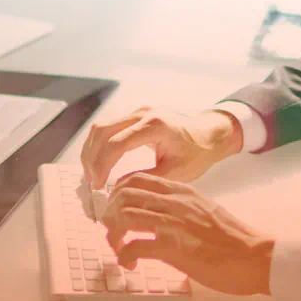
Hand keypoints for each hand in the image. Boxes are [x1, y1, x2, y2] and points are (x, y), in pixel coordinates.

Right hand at [80, 107, 242, 189]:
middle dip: (92, 159)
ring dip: (91, 151)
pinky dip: (99, 145)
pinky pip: (108, 127)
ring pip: (101, 127)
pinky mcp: (134, 115)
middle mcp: (142, 113)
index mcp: (154, 126)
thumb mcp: (175, 173)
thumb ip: (145, 179)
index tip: (98, 186)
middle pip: (102, 131)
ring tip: (92, 175)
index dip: (102, 166)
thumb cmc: (196, 154)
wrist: (208, 134)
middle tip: (91, 183)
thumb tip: (116, 189)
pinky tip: (98, 164)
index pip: (116, 144)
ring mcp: (137, 111)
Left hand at [101, 173, 273, 296]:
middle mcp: (175, 201)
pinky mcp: (173, 247)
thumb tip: (158, 216)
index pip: (137, 178)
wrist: (255, 256)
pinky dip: (124, 255)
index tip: (116, 210)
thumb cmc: (233, 238)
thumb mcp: (205, 210)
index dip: (118, 194)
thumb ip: (182, 208)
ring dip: (114, 235)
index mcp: (182, 191)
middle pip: (124, 194)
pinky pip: (134, 246)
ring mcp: (173, 223)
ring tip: (119, 248)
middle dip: (110, 213)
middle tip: (113, 231)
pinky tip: (131, 264)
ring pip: (124, 216)